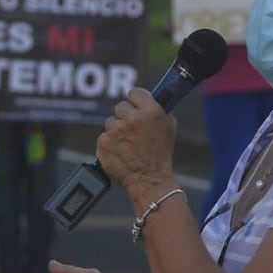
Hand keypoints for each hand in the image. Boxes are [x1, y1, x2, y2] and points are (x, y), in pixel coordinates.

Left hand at [95, 87, 177, 205]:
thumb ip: (157, 109)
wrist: (149, 179)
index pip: (135, 92)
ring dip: (117, 131)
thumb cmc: (161, 154)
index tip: (135, 105)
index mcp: (151, 111)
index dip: (135, 100)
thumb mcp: (168, 126)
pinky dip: (110, 144)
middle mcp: (132, 118)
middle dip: (125, 117)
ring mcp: (116, 131)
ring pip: (111, 122)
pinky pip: (104, 137)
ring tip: (128, 145)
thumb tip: (148, 98)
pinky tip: (120, 152)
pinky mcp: (104, 143)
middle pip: (120, 107)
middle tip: (132, 130)